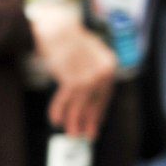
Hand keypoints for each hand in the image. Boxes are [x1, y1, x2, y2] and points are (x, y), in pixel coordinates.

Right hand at [29, 5, 116, 140]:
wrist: (57, 28)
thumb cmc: (72, 42)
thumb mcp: (90, 56)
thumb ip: (94, 73)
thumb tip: (93, 97)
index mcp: (110, 64)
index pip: (106, 95)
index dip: (99, 112)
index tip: (95, 125)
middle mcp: (103, 71)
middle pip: (96, 102)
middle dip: (89, 121)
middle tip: (86, 136)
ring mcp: (89, 76)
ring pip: (81, 105)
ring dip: (74, 121)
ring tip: (71, 134)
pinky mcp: (72, 78)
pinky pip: (65, 100)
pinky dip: (59, 110)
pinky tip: (56, 119)